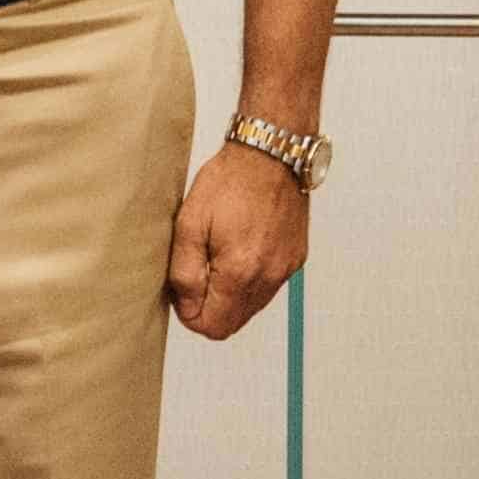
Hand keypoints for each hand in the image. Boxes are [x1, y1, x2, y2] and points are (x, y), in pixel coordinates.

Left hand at [168, 136, 311, 338]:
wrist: (271, 152)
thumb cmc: (229, 180)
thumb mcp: (189, 223)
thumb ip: (185, 272)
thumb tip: (187, 306)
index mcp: (240, 271)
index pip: (212, 326)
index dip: (190, 314)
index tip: (182, 288)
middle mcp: (268, 276)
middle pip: (232, 323)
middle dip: (209, 309)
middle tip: (197, 274)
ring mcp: (285, 269)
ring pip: (251, 307)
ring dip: (230, 296)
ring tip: (218, 257)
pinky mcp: (295, 258)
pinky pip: (268, 287)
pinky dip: (250, 280)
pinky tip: (241, 249)